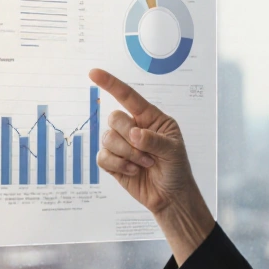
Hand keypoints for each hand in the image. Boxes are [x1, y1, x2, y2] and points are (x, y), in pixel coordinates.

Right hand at [88, 68, 198, 215]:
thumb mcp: (173, 151)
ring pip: (107, 138)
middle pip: (115, 119)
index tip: (93, 73)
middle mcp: (133, 127)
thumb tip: (134, 134)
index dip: (111, 84)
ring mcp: (121, 144)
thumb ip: (154, 140)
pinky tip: (132, 171)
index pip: (128, 97)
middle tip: (147, 154)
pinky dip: (118, 165)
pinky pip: (102, 157)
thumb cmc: (176, 168)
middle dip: (129, 137)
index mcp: (150, 118)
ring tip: (144, 164)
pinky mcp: (112, 161)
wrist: (170, 196)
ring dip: (127, 155)